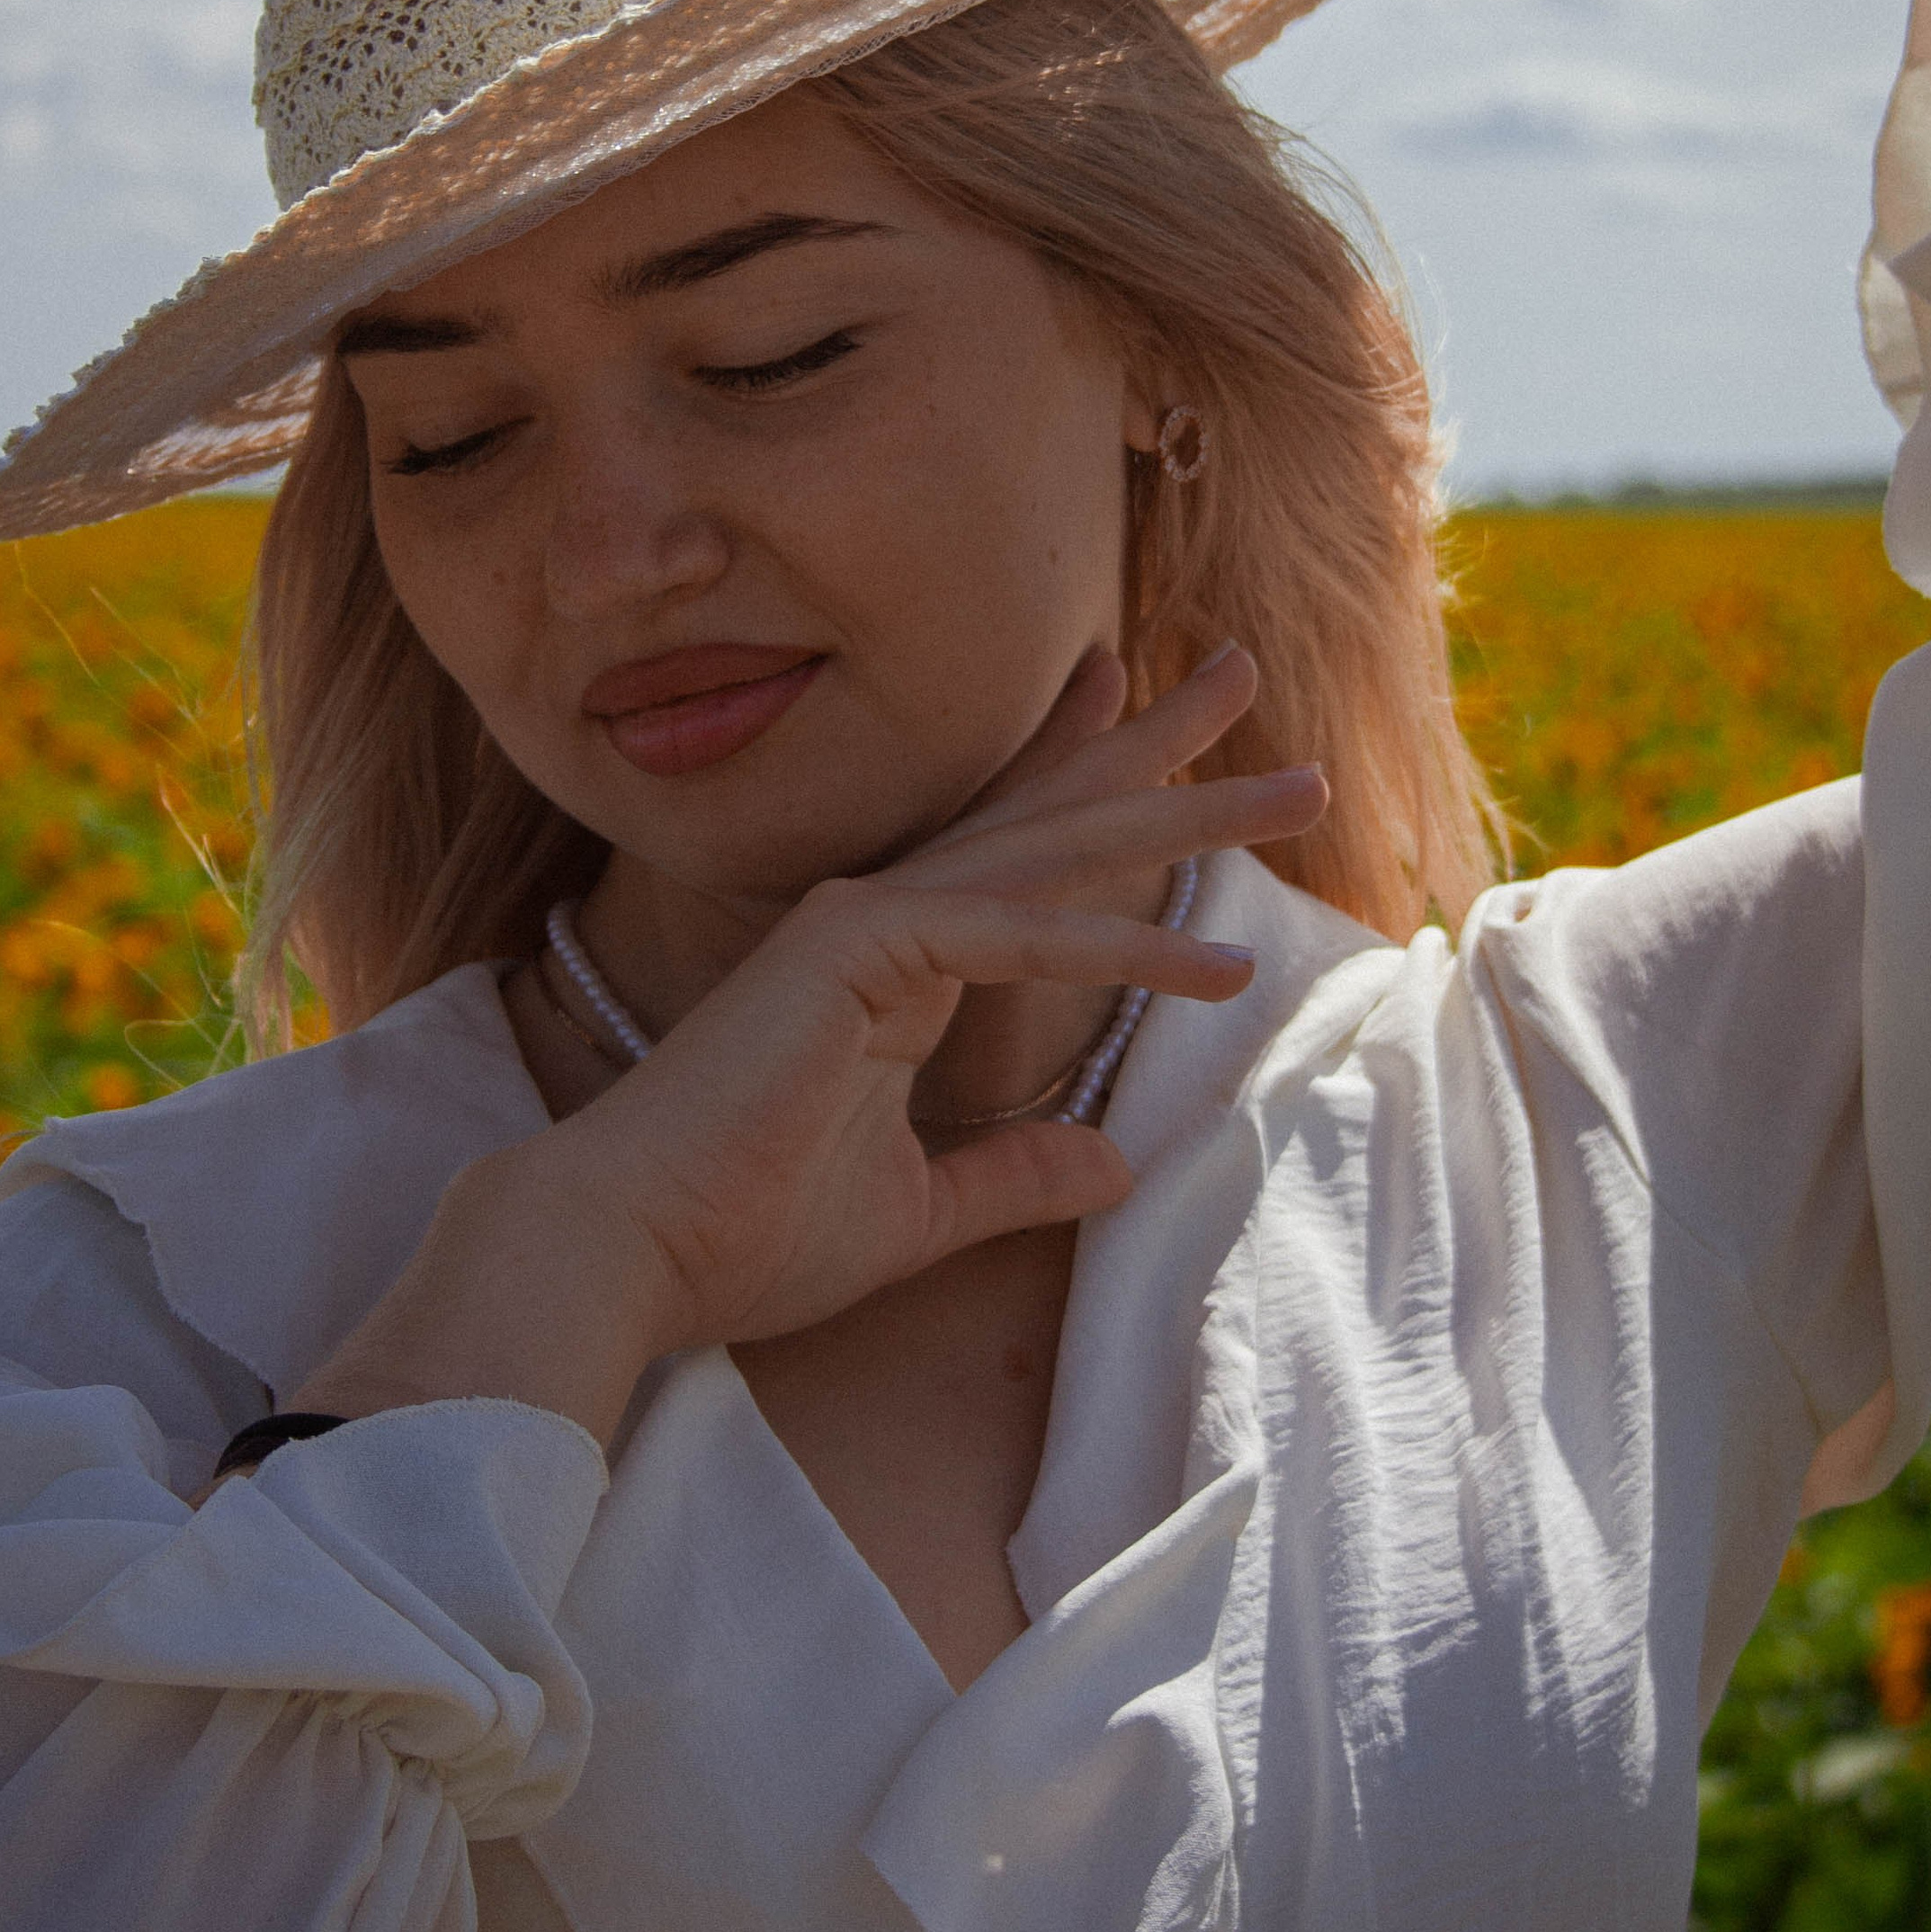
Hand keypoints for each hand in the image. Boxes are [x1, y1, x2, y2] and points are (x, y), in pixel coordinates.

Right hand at [291, 647, 1324, 1444]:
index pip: (1018, 858)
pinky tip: (1218, 966)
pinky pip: (1012, 933)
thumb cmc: (746, 1235)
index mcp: (892, 965)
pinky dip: (1115, 944)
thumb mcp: (922, 1210)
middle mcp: (884, 918)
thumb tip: (1118, 1166)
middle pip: (1049, 817)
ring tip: (1300, 784)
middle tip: (1247, 675)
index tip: (1164, 723)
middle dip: (1158, 752)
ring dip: (1181, 811)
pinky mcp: (855, 949)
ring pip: (1052, 850)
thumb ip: (1016, 1175)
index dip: (1095, 783)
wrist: (631, 1256)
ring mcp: (866, 919)